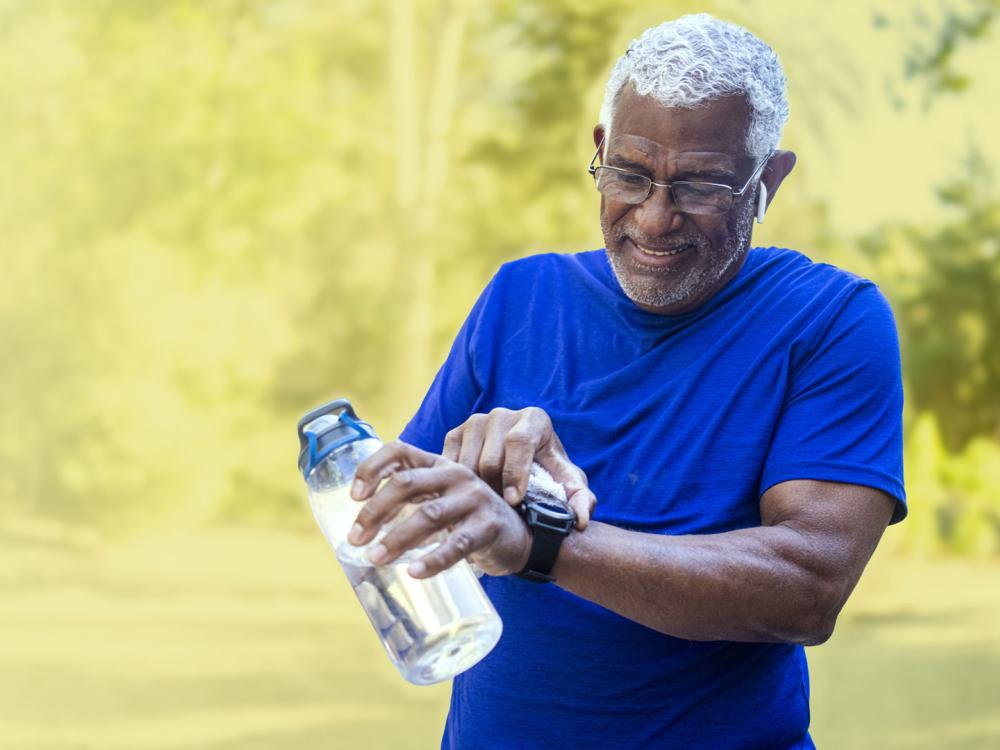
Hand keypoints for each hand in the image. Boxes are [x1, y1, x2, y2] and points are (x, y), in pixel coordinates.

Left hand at [347, 441, 531, 578]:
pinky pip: (457, 544)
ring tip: (375, 558)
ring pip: (428, 515)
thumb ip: (411, 498)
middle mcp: (456, 474)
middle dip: (375, 511)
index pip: (399, 450)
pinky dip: (433, 560)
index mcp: (439, 463)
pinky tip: (415, 572)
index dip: (372, 467)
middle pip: (407, 483)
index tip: (353, 496)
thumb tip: (362, 524)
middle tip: (356, 538)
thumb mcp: (441, 497)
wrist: (519, 535)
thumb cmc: (468, 516)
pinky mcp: (488, 527)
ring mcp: (474, 499)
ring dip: (397, 538)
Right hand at [443, 407, 595, 529]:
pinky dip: (456, 484)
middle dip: (495, 490)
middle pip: (490, 458)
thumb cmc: (548, 473)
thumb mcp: (568, 485)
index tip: (514, 502)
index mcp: (534, 419)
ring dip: (474, 490)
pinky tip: (468, 497)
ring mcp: (476, 421)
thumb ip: (580, 500)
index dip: (515, 474)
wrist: (523, 461)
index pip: (519, 442)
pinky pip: (448, 463)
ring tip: (487, 506)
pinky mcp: (455, 433)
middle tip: (501, 511)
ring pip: (466, 464)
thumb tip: (580, 521)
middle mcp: (503, 414)